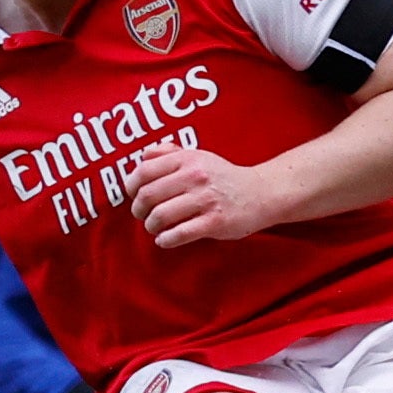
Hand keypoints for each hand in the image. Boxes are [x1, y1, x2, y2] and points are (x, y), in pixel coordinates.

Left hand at [130, 144, 291, 250]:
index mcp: (187, 159)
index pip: (144, 171)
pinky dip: (165, 240)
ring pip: (160, 216)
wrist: (261, 194)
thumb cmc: (224, 177)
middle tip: (142, 215)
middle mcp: (195, 177)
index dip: (131, 186)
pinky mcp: (214, 222)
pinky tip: (165, 239)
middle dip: (139, 209)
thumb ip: (170, 153)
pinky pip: (179, 234)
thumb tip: (143, 156)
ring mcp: (206, 200)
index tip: (133, 195)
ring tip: (155, 227)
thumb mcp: (199, 156)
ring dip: (151, 226)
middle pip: (148, 195)